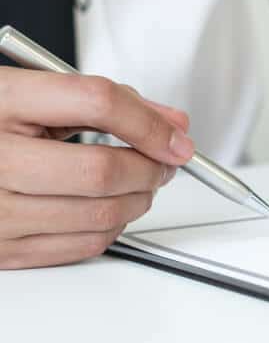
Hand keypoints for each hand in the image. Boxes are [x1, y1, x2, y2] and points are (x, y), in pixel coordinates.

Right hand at [0, 67, 193, 268]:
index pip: (98, 102)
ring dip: (140, 199)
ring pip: (102, 214)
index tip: (177, 137)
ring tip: (140, 183)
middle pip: (102, 170)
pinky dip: (114, 227)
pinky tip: (109, 208)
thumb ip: (107, 102)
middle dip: (151, 168)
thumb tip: (172, 124)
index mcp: (1, 103)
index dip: (150, 122)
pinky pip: (84, 245)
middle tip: (162, 162)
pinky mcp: (1, 248)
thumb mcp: (33, 93)